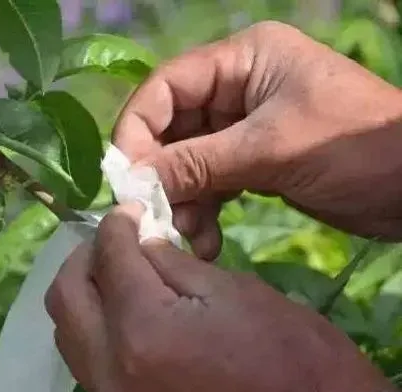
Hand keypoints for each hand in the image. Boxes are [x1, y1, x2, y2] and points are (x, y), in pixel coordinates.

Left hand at [46, 204, 394, 391]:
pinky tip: (126, 315)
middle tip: (116, 241)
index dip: (116, 223)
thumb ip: (172, 263)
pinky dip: (95, 330)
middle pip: (65, 296)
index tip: (132, 211)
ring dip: (85, 295)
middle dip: (86, 257)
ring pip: (68, 334)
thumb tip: (140, 241)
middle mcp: (113, 368)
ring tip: (118, 276)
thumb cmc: (293, 357)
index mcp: (144, 328)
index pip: (107, 257)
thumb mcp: (235, 292)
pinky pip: (87, 364)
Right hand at [113, 20, 401, 259]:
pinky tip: (208, 242)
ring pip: (189, 161)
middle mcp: (237, 87)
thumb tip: (134, 180)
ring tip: (189, 237)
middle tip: (156, 217)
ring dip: (184, 201)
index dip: (138, 130)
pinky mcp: (254, 160)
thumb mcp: (272, 151)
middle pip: (173, 127)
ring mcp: (244, 126)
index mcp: (242, 60)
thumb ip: (198, 163)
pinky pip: (212, 183)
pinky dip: (205, 212)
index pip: (167, 86)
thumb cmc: (354, 149)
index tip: (126, 179)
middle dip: (163, 175)